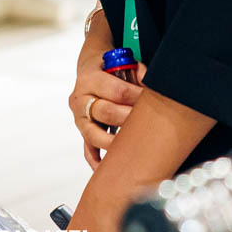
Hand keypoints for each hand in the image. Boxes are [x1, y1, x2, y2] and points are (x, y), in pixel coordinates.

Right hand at [70, 35, 141, 170]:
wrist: (89, 70)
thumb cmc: (109, 68)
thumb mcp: (120, 62)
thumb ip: (137, 70)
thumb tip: (151, 82)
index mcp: (89, 79)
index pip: (117, 91)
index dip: (137, 96)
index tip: (152, 100)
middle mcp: (80, 100)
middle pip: (106, 113)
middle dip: (129, 119)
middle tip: (147, 123)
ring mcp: (80, 119)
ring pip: (94, 135)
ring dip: (116, 142)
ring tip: (134, 146)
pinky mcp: (83, 132)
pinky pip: (88, 150)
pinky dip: (97, 161)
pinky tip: (108, 169)